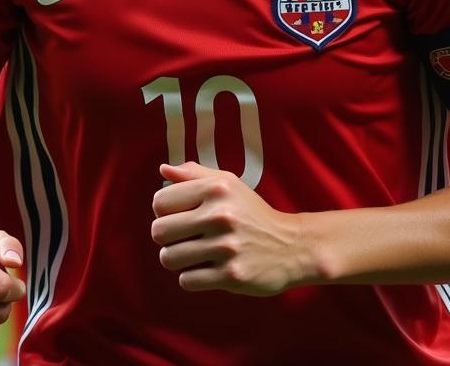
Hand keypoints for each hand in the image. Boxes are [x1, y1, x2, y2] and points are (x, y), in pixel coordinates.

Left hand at [150, 161, 311, 296]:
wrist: (290, 246)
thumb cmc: (252, 213)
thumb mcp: (229, 184)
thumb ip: (194, 174)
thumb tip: (163, 169)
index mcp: (216, 189)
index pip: (160, 201)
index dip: (163, 211)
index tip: (177, 215)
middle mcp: (220, 215)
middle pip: (159, 231)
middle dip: (166, 237)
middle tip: (182, 237)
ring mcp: (226, 247)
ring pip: (169, 258)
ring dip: (176, 259)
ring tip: (193, 253)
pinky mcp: (231, 275)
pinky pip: (187, 281)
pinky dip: (192, 277)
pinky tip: (206, 268)